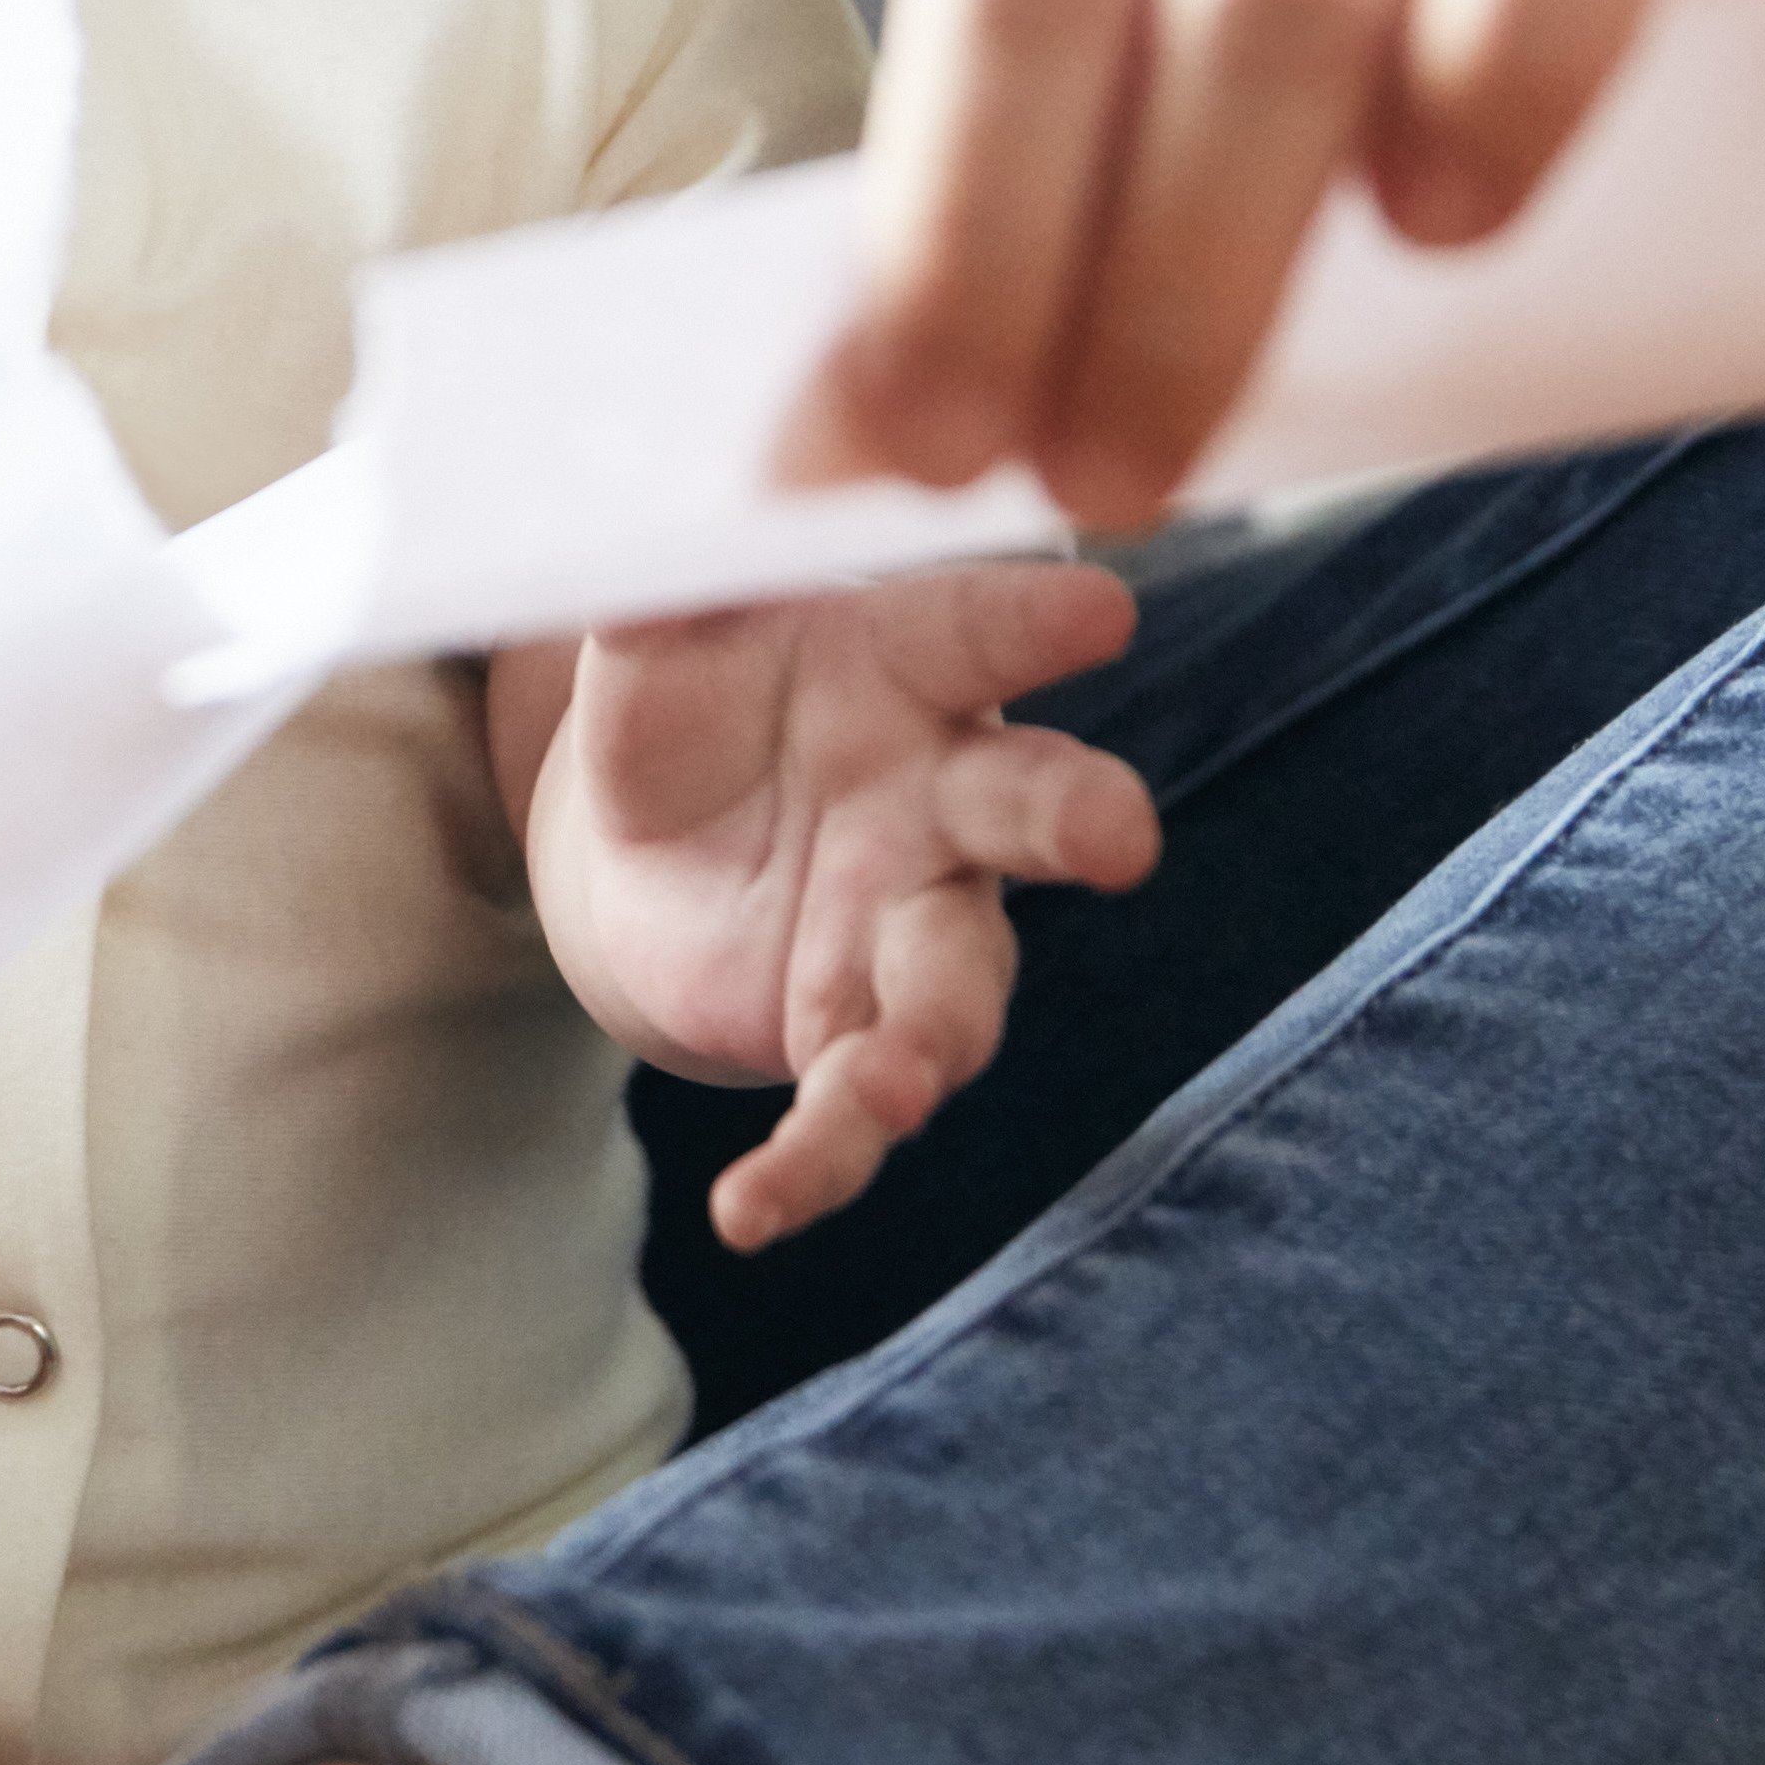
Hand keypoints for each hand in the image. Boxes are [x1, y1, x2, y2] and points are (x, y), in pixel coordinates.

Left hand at [500, 555, 1154, 1251]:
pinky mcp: (855, 1034)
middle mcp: (944, 798)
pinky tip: (751, 1210)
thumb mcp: (657, 636)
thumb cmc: (693, 697)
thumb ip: (663, 598)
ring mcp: (913, 926)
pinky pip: (851, 1110)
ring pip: (956, 991)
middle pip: (1028, 808)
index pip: (979, 631)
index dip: (1036, 622)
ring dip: (933, 1040)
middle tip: (1121, 838)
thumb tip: (644, 555)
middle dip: (1079, 819)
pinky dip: (811, 1165)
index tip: (1101, 610)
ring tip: (894, 1084)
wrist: (656, 841)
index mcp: (909, 667)